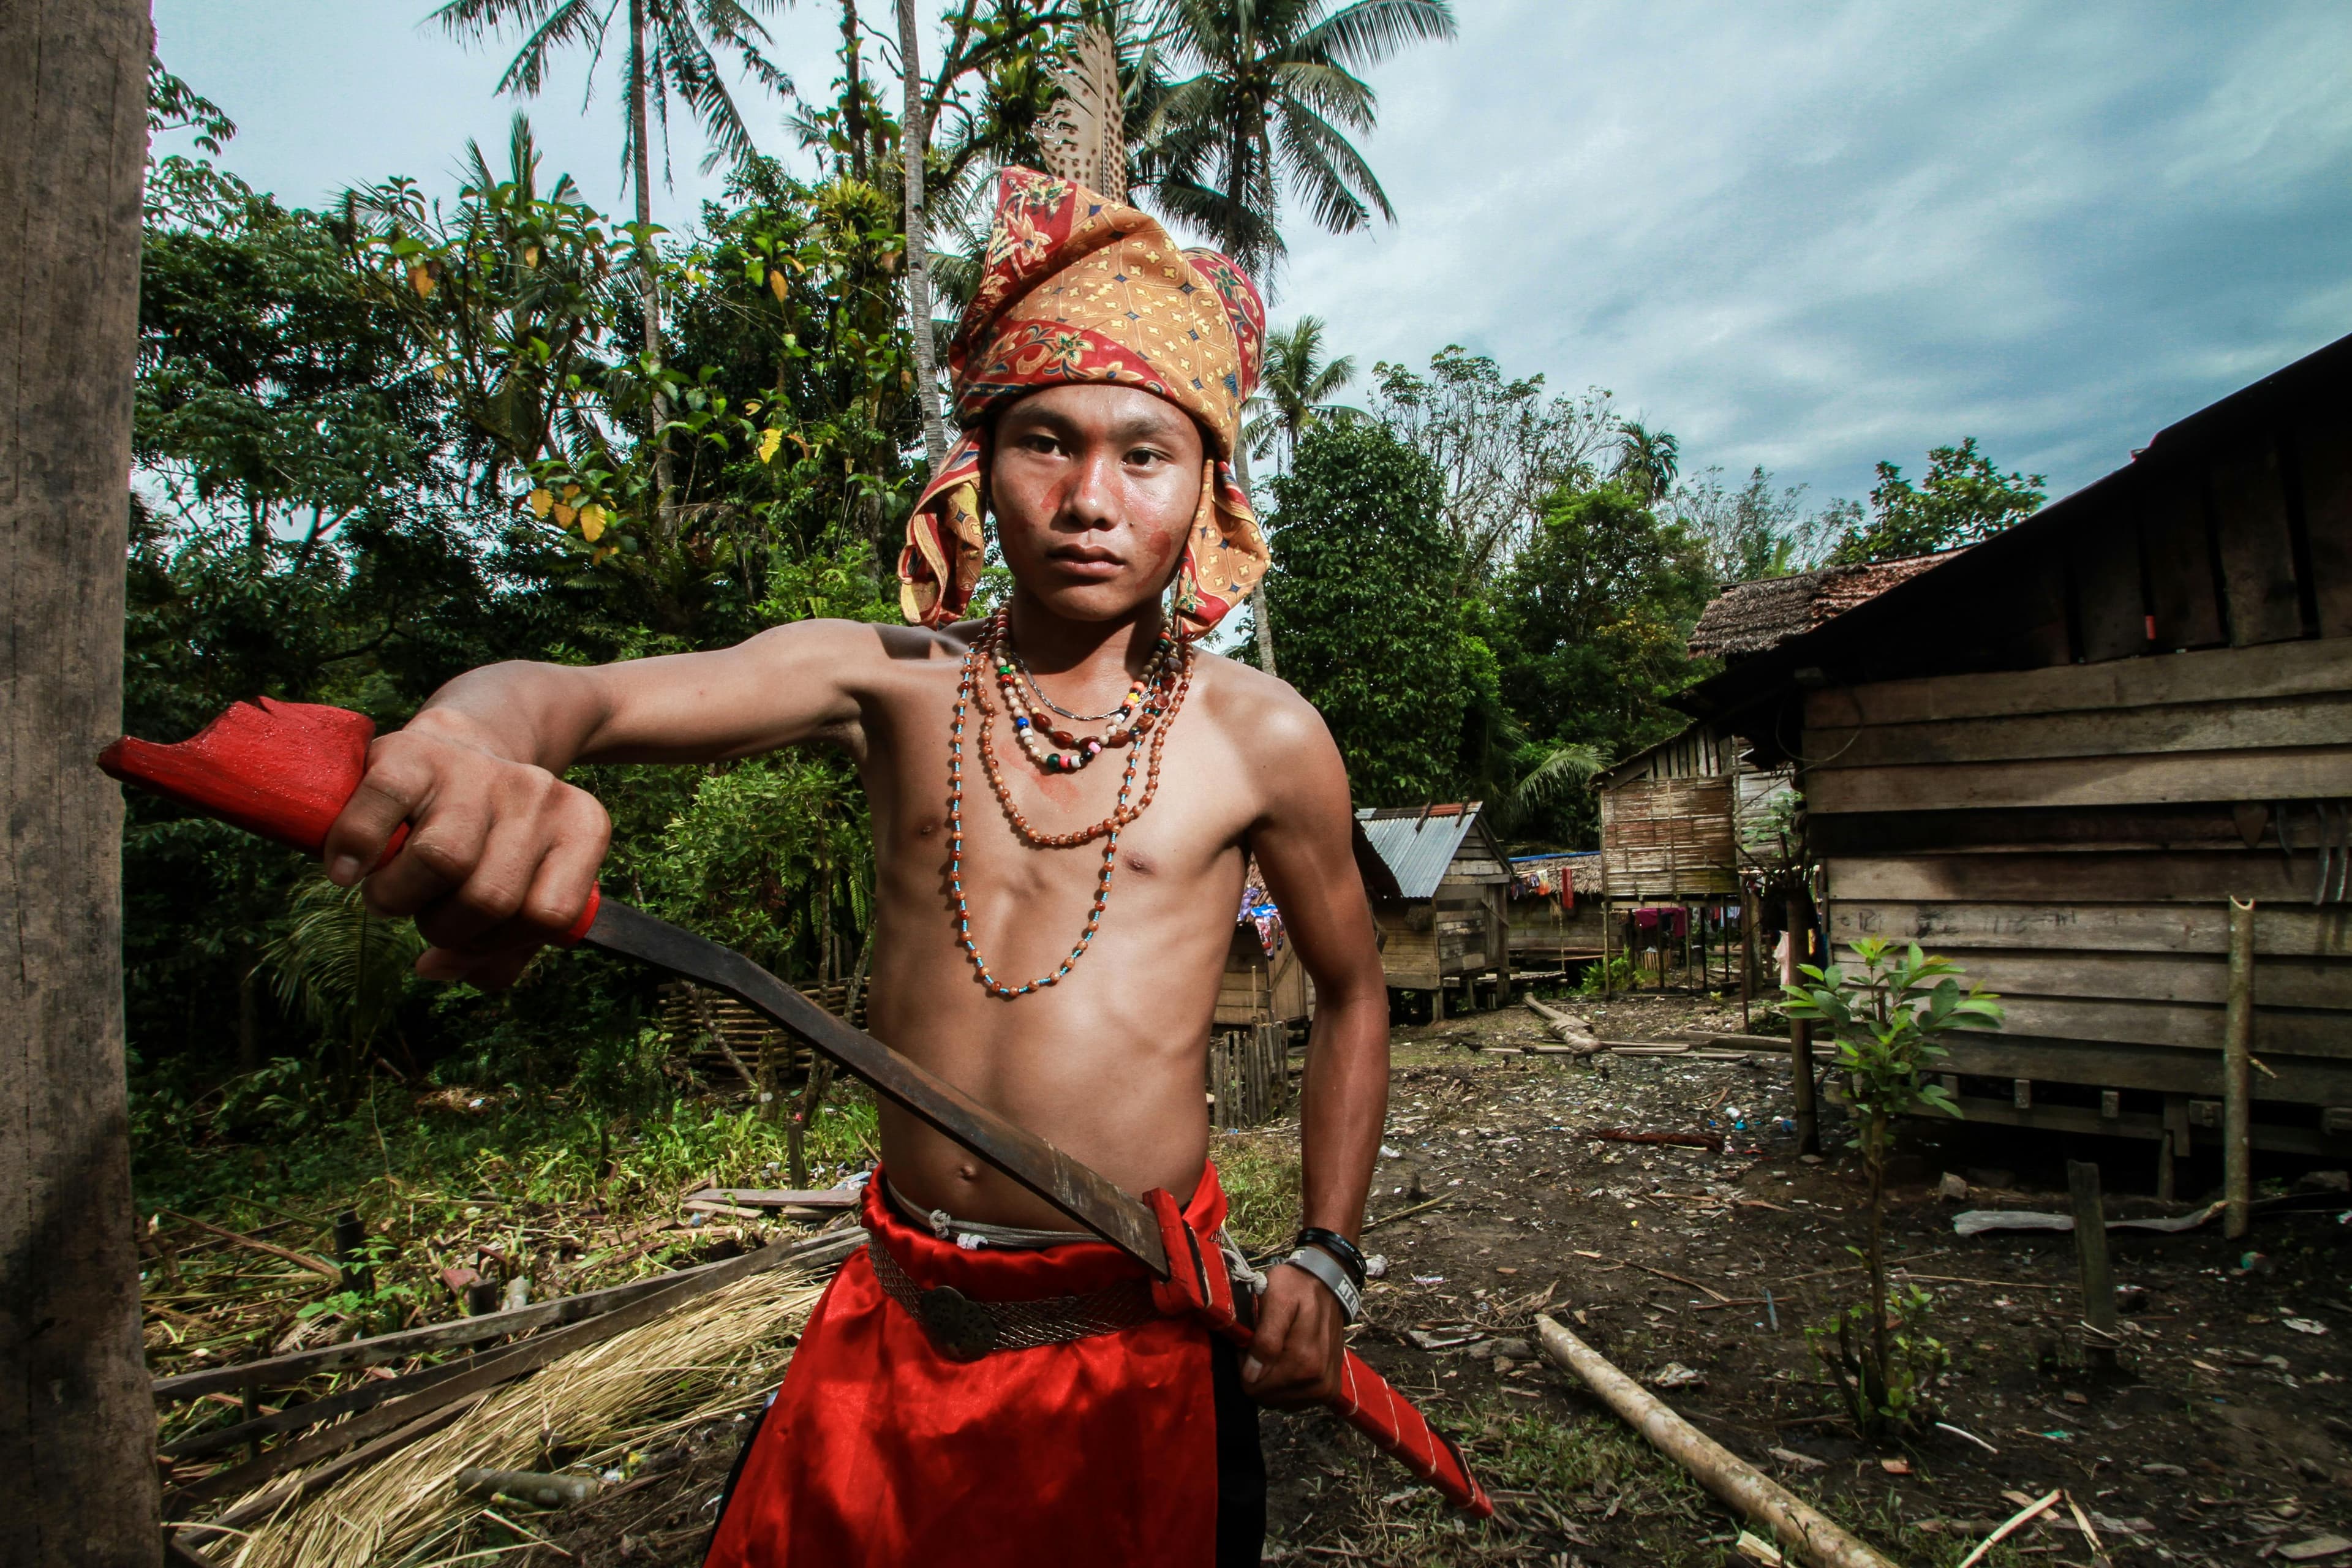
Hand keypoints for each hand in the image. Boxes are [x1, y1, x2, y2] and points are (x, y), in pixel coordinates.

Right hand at [319, 721, 609, 989]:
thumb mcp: (519, 890)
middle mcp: (538, 793)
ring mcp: (478, 770)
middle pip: (491, 897)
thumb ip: (498, 953)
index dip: (498, 944)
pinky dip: (355, 852)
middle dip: (445, 928)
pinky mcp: (414, 755)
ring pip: (442, 860)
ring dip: (399, 898)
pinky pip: (381, 811)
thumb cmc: (486, 841)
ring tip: (391, 890)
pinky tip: (347, 871)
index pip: (548, 915)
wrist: (456, 749)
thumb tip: (438, 968)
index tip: (468, 939)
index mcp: (579, 827)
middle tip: (427, 910)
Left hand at [1240, 1259, 1344, 1407]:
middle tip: (1263, 1343)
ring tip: (1277, 1349)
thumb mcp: (1275, 1299)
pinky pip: (1295, 1401)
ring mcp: (1326, 1389)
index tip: (1251, 1342)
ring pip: (1280, 1401)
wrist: (1328, 1284)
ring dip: (1273, 1379)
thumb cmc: (1297, 1288)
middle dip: (1259, 1373)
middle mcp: (1319, 1381)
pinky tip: (1289, 1360)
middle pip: (1267, 1397)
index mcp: (1304, 1361)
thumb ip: (1265, 1339)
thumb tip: (1252, 1375)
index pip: (1254, 1386)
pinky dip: (1287, 1384)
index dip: (1246, 1364)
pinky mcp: (1329, 1390)